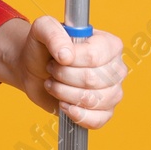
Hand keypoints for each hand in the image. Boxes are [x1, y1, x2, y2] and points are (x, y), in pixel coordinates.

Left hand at [0, 15, 125, 128]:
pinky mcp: (104, 112)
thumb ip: (53, 33)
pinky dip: (76, 114)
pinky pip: (97, 120)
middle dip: (63, 76)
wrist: (34, 69)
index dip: (70, 61)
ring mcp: (113, 92)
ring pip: (92, 100)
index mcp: (109, 44)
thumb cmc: (43, 47)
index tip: (56, 58)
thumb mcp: (42, 29)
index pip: (94, 56)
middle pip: (92, 80)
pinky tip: (63, 104)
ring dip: (64, 93)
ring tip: (53, 84)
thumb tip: (67, 56)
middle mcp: (116, 68)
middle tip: (52, 70)